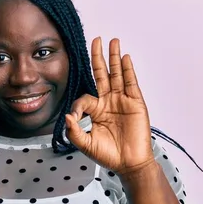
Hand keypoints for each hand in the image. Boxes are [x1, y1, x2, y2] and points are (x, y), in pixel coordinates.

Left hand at [65, 37, 154, 174]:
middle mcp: (109, 102)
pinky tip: (124, 58)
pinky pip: (131, 83)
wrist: (129, 164)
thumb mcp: (85, 144)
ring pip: (117, 74)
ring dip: (114, 58)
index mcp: (96, 111)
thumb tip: (66, 117)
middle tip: (96, 39)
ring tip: (113, 41)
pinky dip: (128, 70)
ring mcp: (122, 101)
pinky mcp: (135, 103)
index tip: (75, 116)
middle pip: (102, 75)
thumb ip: (74, 131)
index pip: (85, 97)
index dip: (78, 104)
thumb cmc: (108, 155)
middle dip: (98, 57)